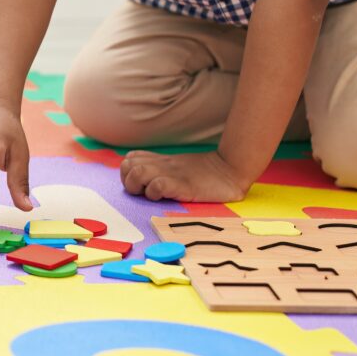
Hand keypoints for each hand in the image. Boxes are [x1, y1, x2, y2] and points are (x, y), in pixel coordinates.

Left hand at [119, 149, 253, 204]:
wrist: (230, 170)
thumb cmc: (205, 174)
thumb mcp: (179, 168)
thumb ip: (163, 170)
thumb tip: (146, 182)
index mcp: (160, 161)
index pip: (129, 159)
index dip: (127, 173)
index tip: (140, 186)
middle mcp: (162, 165)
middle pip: (127, 165)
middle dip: (128, 181)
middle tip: (143, 192)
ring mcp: (171, 173)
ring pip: (137, 172)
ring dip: (138, 186)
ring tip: (152, 194)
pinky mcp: (181, 184)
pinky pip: (157, 185)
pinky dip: (155, 193)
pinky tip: (165, 197)